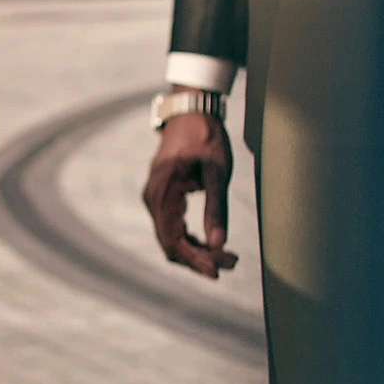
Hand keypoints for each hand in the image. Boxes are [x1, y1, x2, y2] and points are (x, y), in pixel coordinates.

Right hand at [145, 89, 240, 278]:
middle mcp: (153, 198)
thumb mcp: (217, 172)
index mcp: (164, 192)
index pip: (173, 239)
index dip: (194, 260)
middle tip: (231, 262)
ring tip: (226, 256)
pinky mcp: (161, 197)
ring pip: (170, 237)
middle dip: (199, 258)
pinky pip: (170, 227)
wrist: (190, 112)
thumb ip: (217, 209)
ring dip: (195, 251)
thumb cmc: (205, 137)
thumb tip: (219, 244)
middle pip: (170, 243)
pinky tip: (210, 243)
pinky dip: (189, 239)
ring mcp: (154, 198)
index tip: (217, 272)